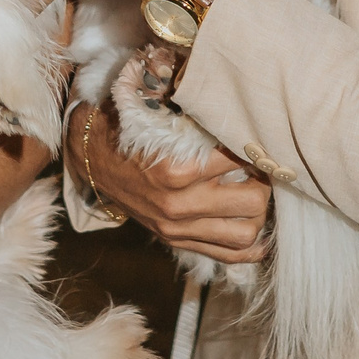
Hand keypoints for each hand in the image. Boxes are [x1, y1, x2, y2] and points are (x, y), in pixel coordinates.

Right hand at [70, 96, 271, 265]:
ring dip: (259, 213)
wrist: (94, 158)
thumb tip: (238, 103)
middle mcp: (178, 204)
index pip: (239, 160)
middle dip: (263, 182)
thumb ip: (196, 112)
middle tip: (261, 167)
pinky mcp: (176, 240)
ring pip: (245, 233)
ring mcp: (177, 227)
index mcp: (175, 169)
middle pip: (252, 201)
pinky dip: (251, 247)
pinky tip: (261, 231)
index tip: (257, 138)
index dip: (253, 146)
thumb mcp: (158, 113)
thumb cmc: (130, 128)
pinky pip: (227, 255)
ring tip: (256, 192)